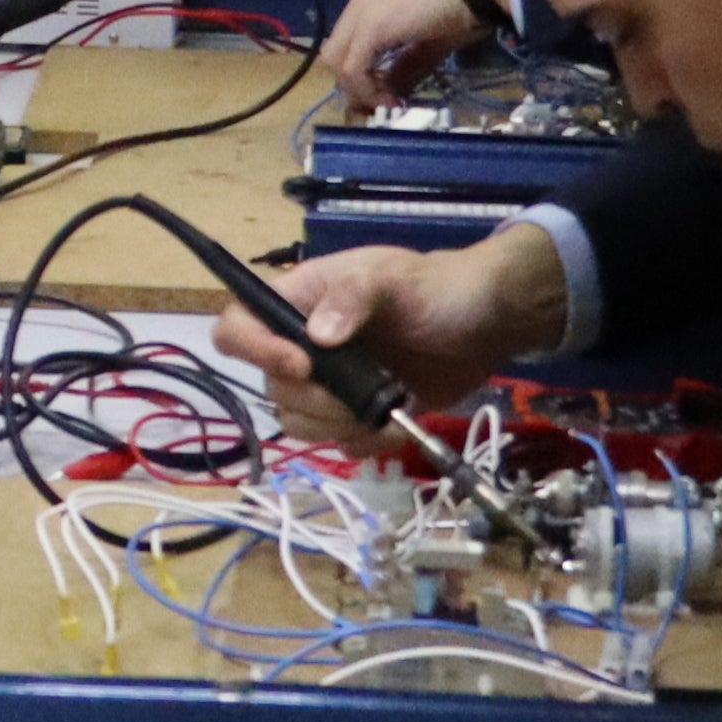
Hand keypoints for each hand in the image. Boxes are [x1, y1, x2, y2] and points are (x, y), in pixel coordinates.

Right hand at [197, 228, 557, 447]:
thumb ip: (354, 297)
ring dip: (340, 426)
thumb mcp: (394, 278)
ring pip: (299, 424)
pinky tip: (400, 423)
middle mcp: (301, 345)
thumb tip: (317, 338)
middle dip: (317, 400)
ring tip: (386, 408)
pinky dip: (367, 442)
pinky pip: (338, 444)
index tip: (301, 366)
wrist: (483, 325)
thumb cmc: (435, 289)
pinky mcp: (355, 416)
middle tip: (363, 393)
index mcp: (296, 302)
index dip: (255, 350)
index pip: (238, 326)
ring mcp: (328, 385)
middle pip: (272, 388)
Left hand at [315, 0, 481, 109]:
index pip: (348, 40)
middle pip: (335, 51)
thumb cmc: (463, 2)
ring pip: (336, 60)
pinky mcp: (371, 27)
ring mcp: (362, 10)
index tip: (385, 93)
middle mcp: (360, 0)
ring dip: (357, 87)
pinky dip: (367, 89)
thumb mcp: (429, 39)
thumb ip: (406, 64)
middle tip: (379, 100)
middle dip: (353, 82)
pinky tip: (389, 99)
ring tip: (386, 102)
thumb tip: (393, 91)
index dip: (361, 71)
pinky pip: (353, 67)